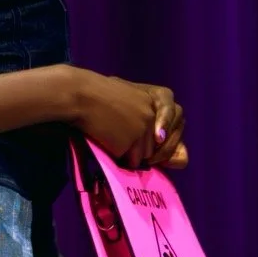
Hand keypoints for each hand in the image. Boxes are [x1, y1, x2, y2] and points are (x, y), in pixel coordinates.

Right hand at [71, 71, 185, 169]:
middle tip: (132, 146)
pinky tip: (109, 143)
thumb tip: (168, 146)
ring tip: (113, 136)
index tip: (159, 140)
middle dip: (151, 151)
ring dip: (132, 154)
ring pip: (146, 155)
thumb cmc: (98, 97)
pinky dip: (121, 158)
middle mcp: (155, 113)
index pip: (177, 119)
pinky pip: (132, 161)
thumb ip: (149, 114)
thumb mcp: (131, 97)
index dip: (171, 135)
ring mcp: (145, 127)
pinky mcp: (133, 140)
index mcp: (159, 96)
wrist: (80, 95)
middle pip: (161, 144)